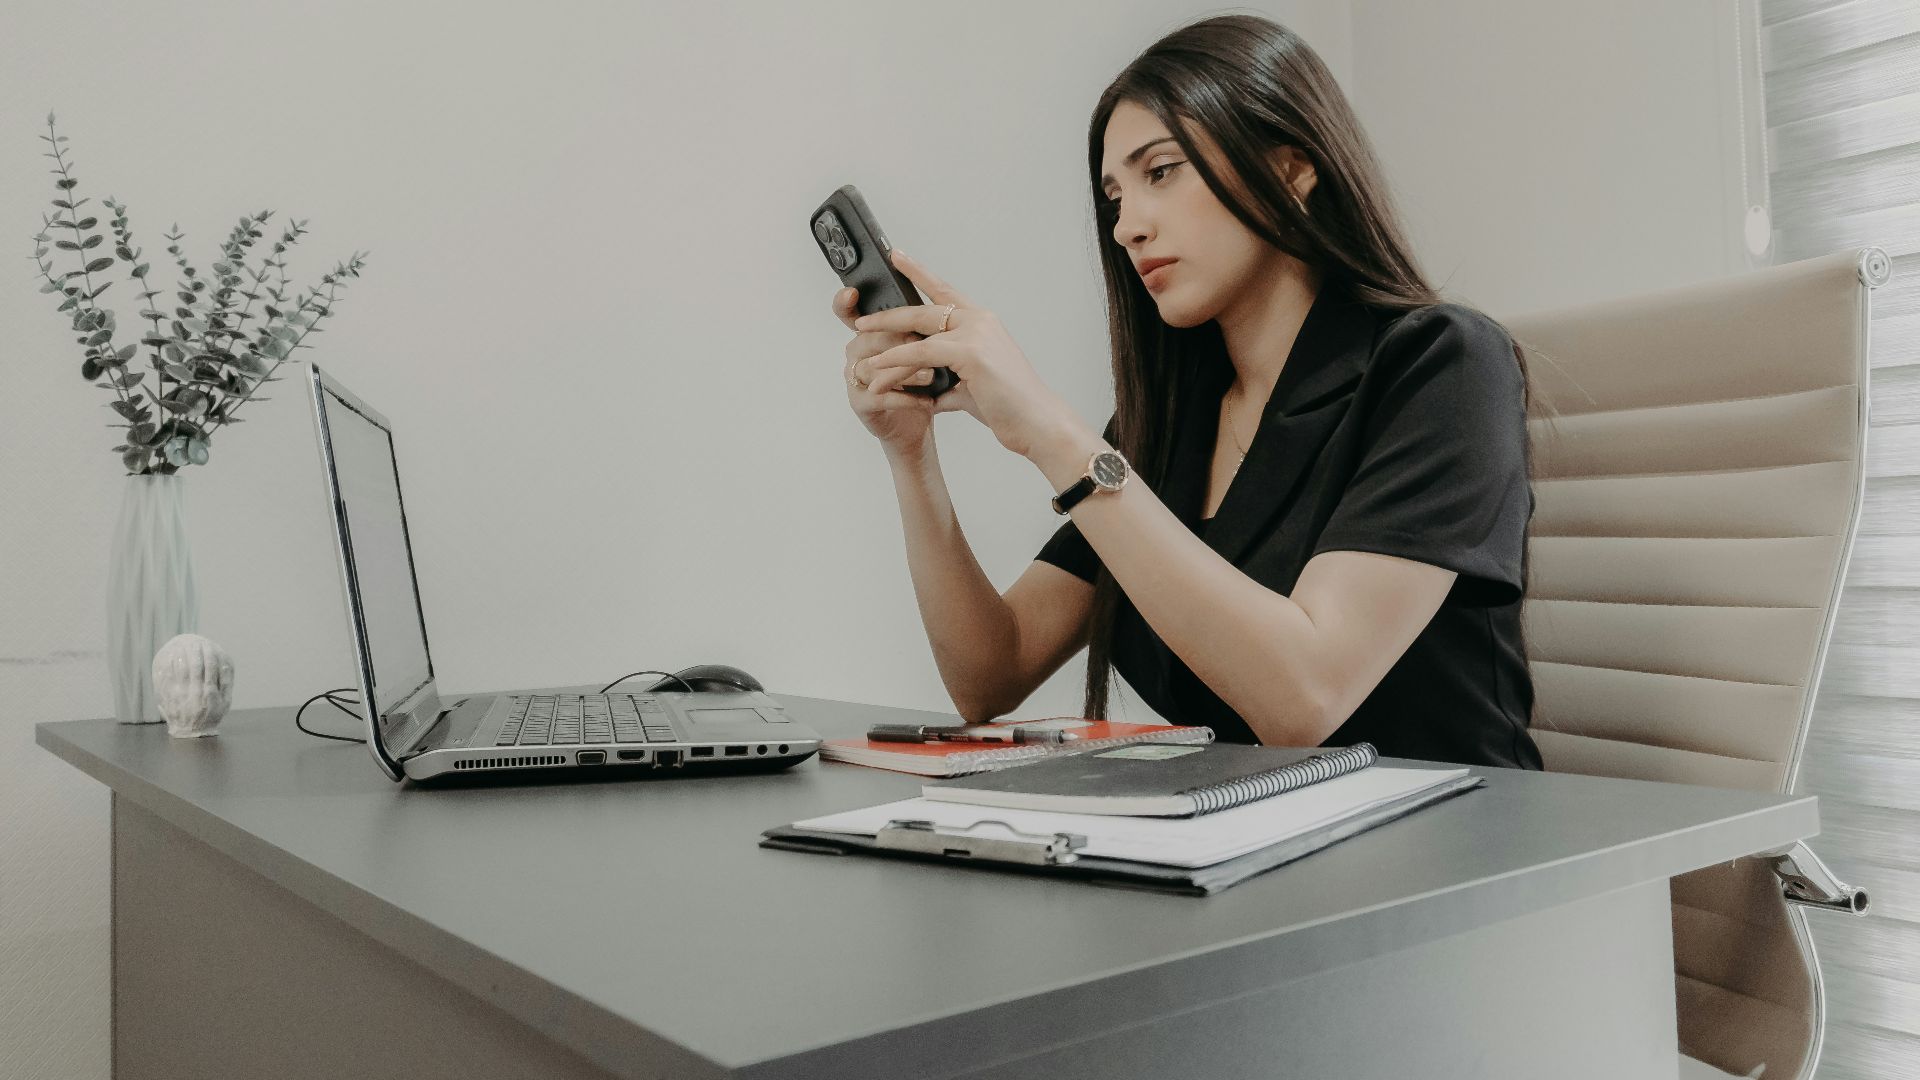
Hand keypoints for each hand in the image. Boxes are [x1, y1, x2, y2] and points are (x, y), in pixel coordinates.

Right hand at [833, 285, 940, 458]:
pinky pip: (879, 396)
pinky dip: (906, 398)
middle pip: (868, 336)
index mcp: (872, 333)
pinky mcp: (860, 403)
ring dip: (904, 370)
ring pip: (872, 367)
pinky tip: (927, 401)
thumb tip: (945, 303)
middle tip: (922, 343)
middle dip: (897, 339)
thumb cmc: (922, 382)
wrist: (918, 422)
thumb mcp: (928, 348)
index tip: (851, 292)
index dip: (845, 302)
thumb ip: (925, 327)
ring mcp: (856, 378)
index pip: (852, 312)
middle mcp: (858, 352)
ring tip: (931, 376)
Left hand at [853, 249, 1079, 460]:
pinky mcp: (970, 352)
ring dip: (886, 344)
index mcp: (982, 323)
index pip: (945, 291)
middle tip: (862, 320)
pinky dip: (897, 361)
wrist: (1037, 423)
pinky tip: (879, 371)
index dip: (919, 273)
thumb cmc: (1010, 407)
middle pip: (924, 307)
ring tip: (864, 359)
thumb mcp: (973, 389)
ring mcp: (976, 333)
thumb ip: (951, 384)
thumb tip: (932, 395)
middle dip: (889, 314)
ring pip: (919, 330)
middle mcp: (979, 320)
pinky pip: (921, 352)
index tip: (897, 257)